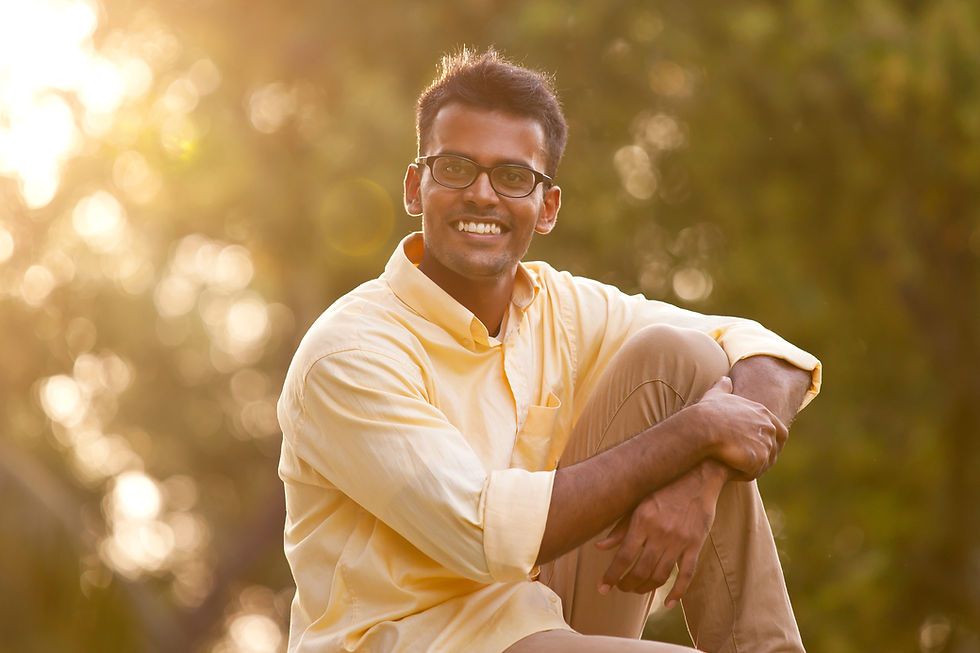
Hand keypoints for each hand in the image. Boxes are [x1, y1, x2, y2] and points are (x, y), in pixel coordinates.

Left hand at [595, 462, 726, 604]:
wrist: (699, 476)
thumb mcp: (638, 501)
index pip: (623, 556)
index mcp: (643, 520)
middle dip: (627, 584)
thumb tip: (599, 547)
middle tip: (620, 588)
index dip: (611, 575)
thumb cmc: (664, 487)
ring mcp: (680, 540)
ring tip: (636, 590)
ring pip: (661, 575)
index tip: (603, 588)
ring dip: (646, 588)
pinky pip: (687, 574)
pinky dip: (677, 592)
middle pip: (641, 570)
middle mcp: (660, 532)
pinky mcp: (696, 544)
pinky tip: (668, 602)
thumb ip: (620, 527)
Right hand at [693, 377, 787, 478]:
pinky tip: (732, 472)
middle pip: (775, 447)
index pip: (779, 430)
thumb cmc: (707, 412)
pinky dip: (745, 474)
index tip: (760, 447)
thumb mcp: (716, 395)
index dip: (771, 441)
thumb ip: (723, 387)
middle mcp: (768, 427)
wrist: (703, 428)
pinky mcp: (759, 459)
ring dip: (754, 466)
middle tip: (749, 461)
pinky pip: (755, 472)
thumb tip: (724, 379)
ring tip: (738, 468)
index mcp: (762, 413)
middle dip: (765, 455)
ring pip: (765, 462)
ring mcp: (765, 443)